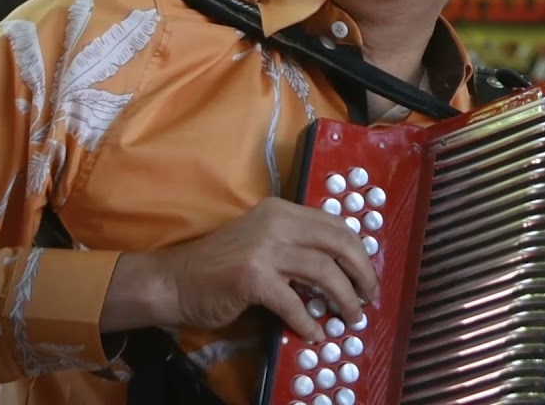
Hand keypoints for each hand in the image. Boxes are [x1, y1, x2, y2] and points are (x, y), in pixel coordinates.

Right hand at [103, 197, 378, 342]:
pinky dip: (308, 321)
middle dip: (361, 272)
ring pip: (323, 271)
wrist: (175, 281)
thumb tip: (343, 269)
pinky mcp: (252, 277)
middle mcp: (276, 222)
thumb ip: (298, 246)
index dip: (358, 251)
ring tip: (350, 317)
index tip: (366, 275)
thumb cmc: (222, 266)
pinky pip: (294, 302)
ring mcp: (263, 248)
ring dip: (343, 298)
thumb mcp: (265, 242)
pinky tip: (315, 334)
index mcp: (282, 211)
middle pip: (338, 243)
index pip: (335, 225)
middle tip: (368, 297)